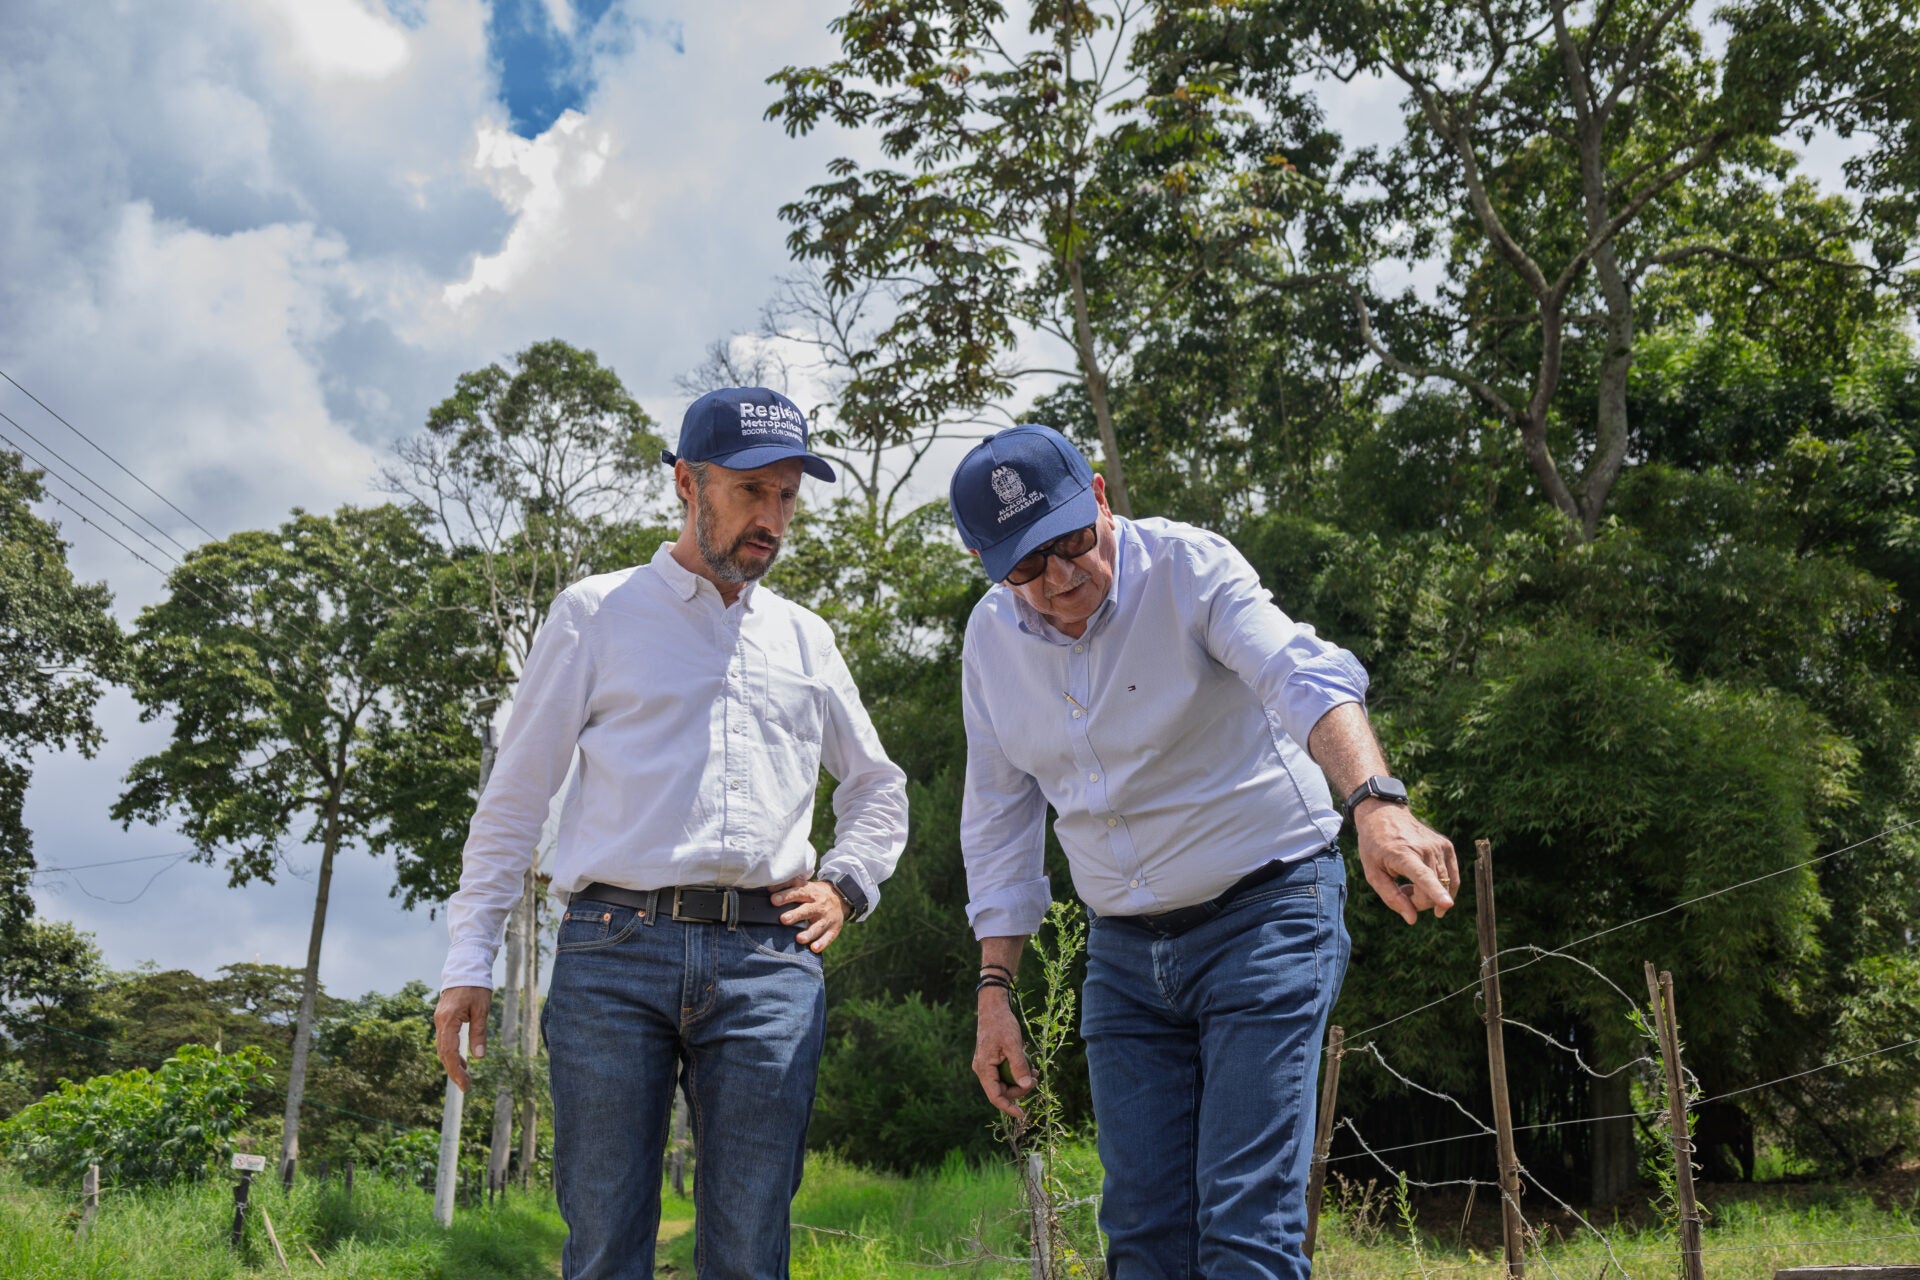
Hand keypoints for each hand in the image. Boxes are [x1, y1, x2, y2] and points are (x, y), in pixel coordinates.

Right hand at [433, 985, 490, 1091]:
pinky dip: (452, 1052)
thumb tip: (479, 1056)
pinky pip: (445, 1040)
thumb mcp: (482, 1009)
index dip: (456, 1070)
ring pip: (443, 1047)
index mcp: (448, 1020)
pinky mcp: (443, 1018)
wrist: (466, 967)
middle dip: (454, 1071)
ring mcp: (440, 1020)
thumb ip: (479, 1033)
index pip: (449, 1052)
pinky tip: (463, 1060)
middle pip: (443, 1053)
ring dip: (453, 1063)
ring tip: (466, 1077)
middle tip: (466, 1086)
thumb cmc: (476, 986)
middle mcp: (440, 1022)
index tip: (465, 1085)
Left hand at [770, 874, 847, 952]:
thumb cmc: (815, 893)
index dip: (786, 896)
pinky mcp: (834, 929)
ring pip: (818, 926)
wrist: (840, 896)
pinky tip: (814, 948)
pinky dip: (822, 943)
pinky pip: (829, 937)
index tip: (774, 900)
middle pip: (807, 910)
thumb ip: (787, 885)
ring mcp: (827, 918)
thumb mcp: (804, 885)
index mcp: (810, 892)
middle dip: (796, 915)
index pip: (797, 892)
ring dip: (809, 933)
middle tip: (783, 919)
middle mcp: (819, 905)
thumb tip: (769, 888)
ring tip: (799, 939)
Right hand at [972, 990, 1036, 1119]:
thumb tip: (1026, 1085)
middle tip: (1035, 1079)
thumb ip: (1019, 1066)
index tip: (1023, 1114)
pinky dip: (1016, 1073)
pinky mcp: (991, 1060)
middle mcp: (982, 1070)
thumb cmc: (1002, 1024)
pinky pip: (1004, 1074)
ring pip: (1004, 1083)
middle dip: (1019, 1089)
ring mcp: (986, 1065)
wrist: (993, 1007)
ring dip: (1019, 1081)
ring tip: (1033, 1071)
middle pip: (1001, 1091)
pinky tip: (1027, 1066)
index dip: (1009, 1107)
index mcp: (984, 1068)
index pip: (995, 1096)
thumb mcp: (1013, 1045)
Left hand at [1355, 801, 1457, 924]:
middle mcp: (1425, 849)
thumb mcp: (1372, 873)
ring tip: (1409, 886)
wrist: (1384, 814)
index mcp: (1403, 854)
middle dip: (1420, 902)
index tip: (1447, 904)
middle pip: (1434, 890)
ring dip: (1429, 895)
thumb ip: (1391, 897)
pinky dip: (1441, 886)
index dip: (1435, 892)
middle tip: (1403, 892)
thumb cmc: (1375, 846)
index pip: (1422, 876)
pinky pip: (1452, 877)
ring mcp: (1439, 846)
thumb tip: (1412, 919)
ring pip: (1445, 886)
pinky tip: (1423, 882)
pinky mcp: (1447, 846)